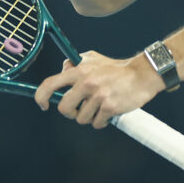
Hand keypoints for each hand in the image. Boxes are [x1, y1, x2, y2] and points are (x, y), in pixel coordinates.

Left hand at [34, 51, 165, 128]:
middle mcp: (86, 82)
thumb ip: (75, 64)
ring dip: (89, 117)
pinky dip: (102, 121)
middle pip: (64, 108)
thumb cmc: (116, 68)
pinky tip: (109, 111)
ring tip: (100, 106)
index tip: (43, 105)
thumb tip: (61, 72)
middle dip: (70, 113)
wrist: (142, 74)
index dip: (41, 96)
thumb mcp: (93, 58)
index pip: (50, 84)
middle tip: (79, 109)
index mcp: (80, 70)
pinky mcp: (109, 107)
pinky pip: (97, 123)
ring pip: (81, 119)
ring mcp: (98, 96)